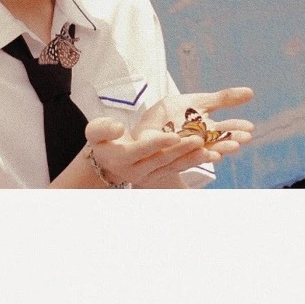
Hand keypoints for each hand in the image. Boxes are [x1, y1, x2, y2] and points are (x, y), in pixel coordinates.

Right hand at [84, 116, 209, 187]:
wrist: (106, 161)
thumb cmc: (101, 141)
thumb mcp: (95, 132)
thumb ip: (104, 129)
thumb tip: (119, 128)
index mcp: (123, 158)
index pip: (143, 149)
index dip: (158, 142)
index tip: (173, 135)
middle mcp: (137, 171)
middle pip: (162, 159)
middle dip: (181, 149)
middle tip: (198, 139)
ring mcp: (150, 175)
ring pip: (173, 166)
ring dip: (192, 158)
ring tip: (209, 149)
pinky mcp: (159, 175)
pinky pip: (179, 168)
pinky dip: (193, 161)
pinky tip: (210, 154)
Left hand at [138, 86, 254, 158]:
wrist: (149, 126)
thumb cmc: (175, 114)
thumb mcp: (199, 102)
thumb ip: (223, 99)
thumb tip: (251, 92)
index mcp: (207, 131)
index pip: (224, 131)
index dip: (236, 130)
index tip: (249, 128)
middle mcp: (197, 141)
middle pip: (214, 144)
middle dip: (227, 143)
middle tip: (242, 140)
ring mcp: (180, 147)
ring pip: (196, 151)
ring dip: (209, 151)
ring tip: (221, 151)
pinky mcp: (161, 147)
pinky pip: (172, 149)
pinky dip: (182, 148)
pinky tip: (194, 147)